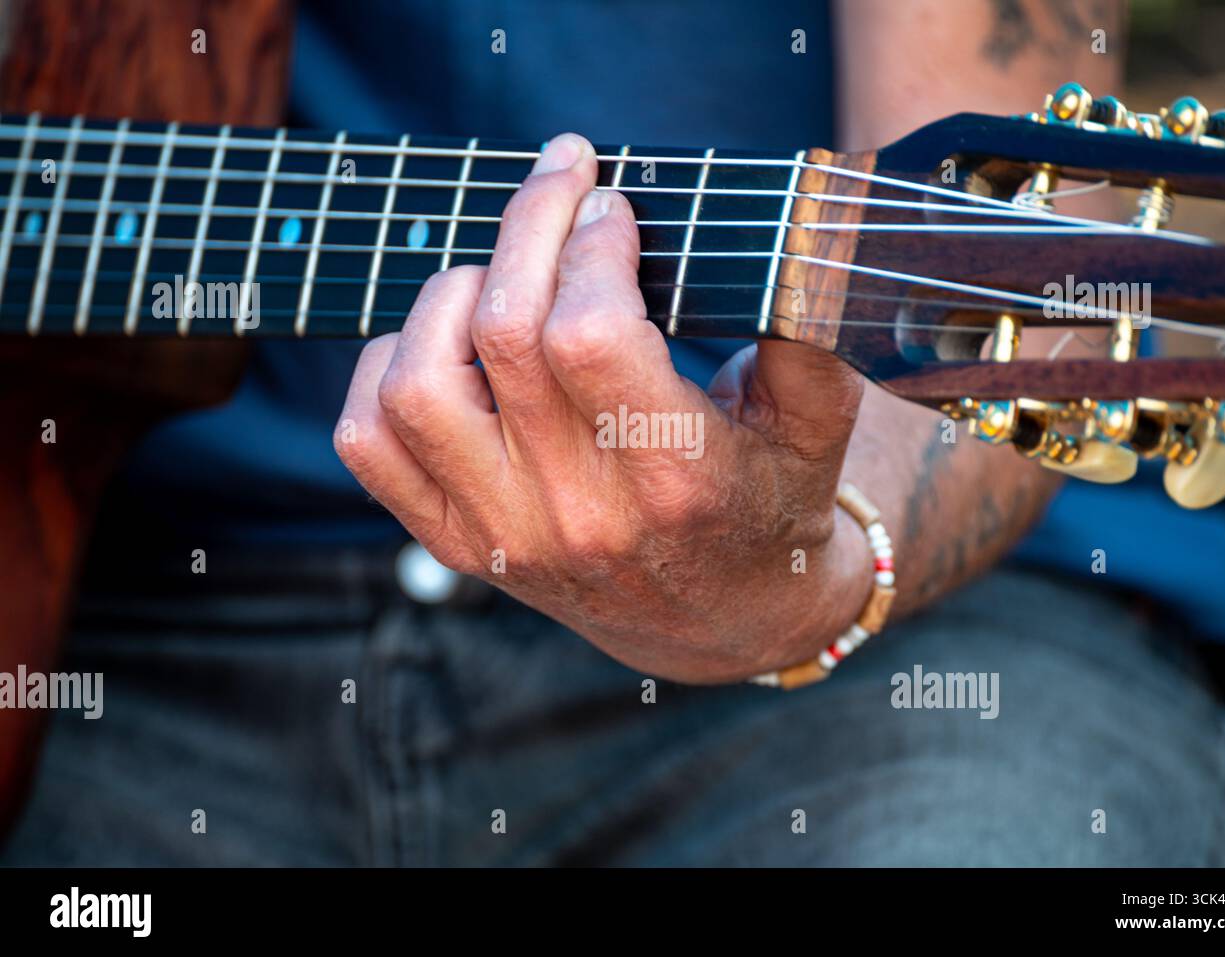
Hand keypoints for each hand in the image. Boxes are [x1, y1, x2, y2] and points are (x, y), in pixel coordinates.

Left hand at [336, 133, 871, 682]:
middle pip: (505, 334)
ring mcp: (505, 534)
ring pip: (419, 386)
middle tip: (562, 186)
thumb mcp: (819, 427)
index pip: (590, 334)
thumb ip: (813, 333)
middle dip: (528, 226)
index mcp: (673, 477)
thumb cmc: (771, 505)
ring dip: (449, 297)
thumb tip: (794, 233)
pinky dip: (386, 370)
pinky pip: (369, 444)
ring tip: (502, 275)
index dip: (589, 245)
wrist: (722, 623)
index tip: (612, 208)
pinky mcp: (457, 544)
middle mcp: (577, 514)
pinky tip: (444, 345)